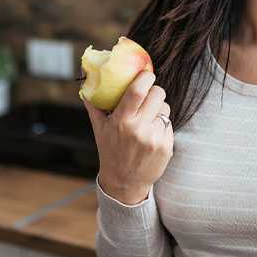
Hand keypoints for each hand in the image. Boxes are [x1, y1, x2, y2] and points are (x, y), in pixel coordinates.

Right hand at [82, 69, 173, 204]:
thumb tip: (87, 84)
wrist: (125, 182)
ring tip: (147, 119)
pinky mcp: (166, 146)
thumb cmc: (110, 151)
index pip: (138, 91)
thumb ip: (94, 105)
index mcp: (122, 121)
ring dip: (159, 109)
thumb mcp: (99, 129)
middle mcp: (139, 129)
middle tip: (149, 94)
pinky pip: (169, 124)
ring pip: (166, 108)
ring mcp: (154, 138)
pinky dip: (162, 125)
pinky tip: (152, 134)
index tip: (147, 73)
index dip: (146, 77)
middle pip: (158, 94)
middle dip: (155, 90)